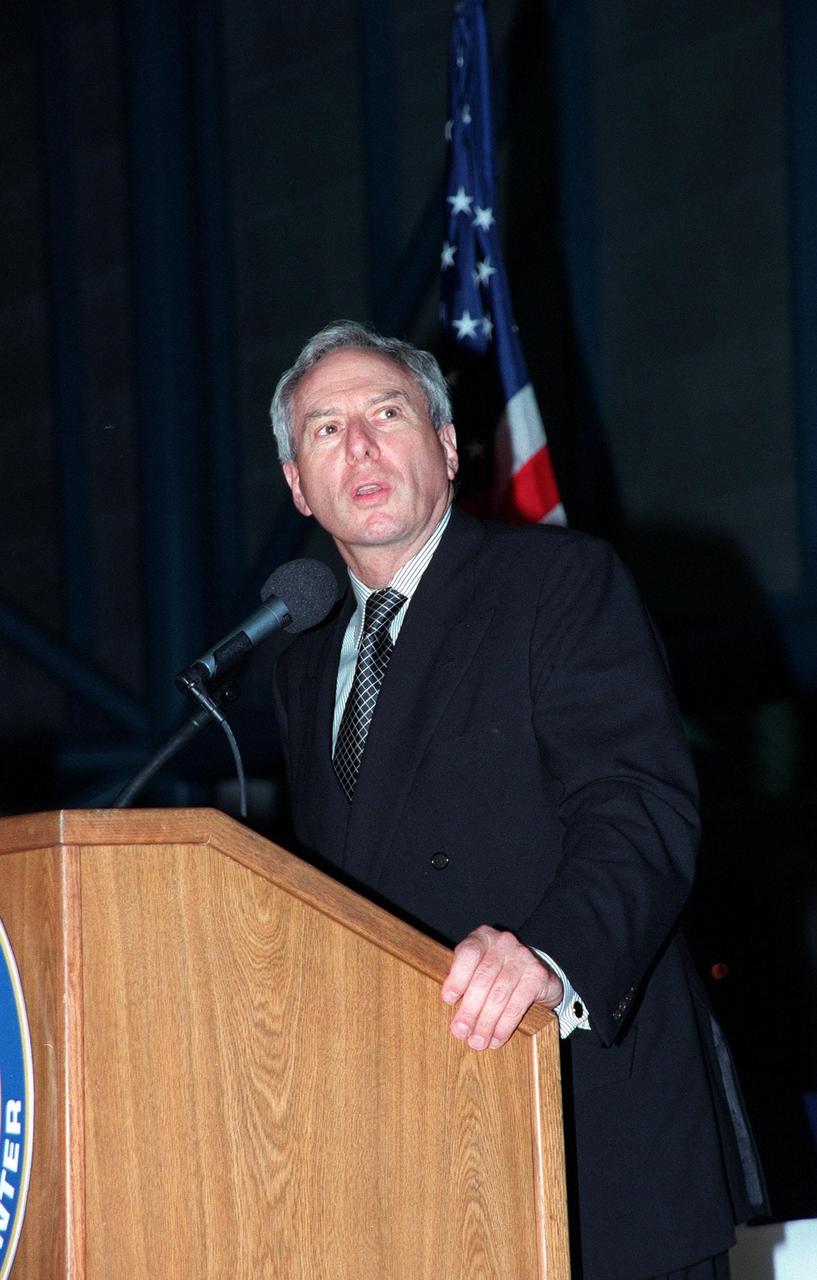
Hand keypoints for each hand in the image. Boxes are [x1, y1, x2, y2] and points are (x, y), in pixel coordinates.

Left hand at [440, 925, 563, 1049]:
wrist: (535, 974)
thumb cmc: (496, 973)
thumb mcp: (477, 968)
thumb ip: (463, 979)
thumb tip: (449, 1007)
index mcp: (483, 937)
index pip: (469, 954)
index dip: (457, 977)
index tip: (448, 1000)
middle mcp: (504, 942)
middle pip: (483, 979)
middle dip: (470, 1010)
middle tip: (461, 1032)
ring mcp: (523, 957)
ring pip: (499, 994)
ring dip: (486, 1023)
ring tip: (478, 1041)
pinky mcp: (538, 975)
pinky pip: (518, 1004)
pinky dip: (505, 1025)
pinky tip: (497, 1038)